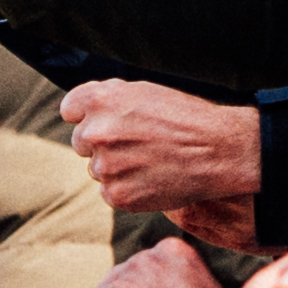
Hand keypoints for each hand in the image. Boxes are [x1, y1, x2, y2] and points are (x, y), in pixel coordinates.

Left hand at [59, 79, 263, 227]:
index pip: (70, 109)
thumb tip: (84, 110)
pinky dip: (127, 188)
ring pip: (97, 169)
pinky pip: (110, 192)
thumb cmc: (186, 117)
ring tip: (151, 160)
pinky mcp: (117, 195)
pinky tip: (152, 178)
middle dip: (102, 143)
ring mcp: (105, 166)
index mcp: (100, 100)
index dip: (88, 115)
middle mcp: (96, 132)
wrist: (218, 150)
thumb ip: (110, 99)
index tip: (105, 120)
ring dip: (116, 167)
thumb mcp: (145, 91)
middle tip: (137, 143)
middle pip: (81, 141)